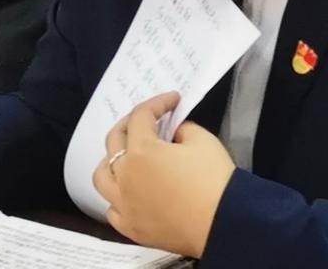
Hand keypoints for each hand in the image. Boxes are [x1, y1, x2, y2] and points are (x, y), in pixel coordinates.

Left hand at [92, 92, 236, 258]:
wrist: (225, 225)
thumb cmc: (214, 180)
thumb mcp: (203, 140)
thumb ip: (183, 129)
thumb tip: (174, 134)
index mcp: (141, 151)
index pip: (141, 116)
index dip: (158, 103)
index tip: (173, 100)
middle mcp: (124, 176)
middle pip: (114, 140)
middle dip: (131, 123)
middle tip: (148, 119)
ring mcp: (124, 204)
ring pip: (102, 176)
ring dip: (112, 160)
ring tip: (127, 156)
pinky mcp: (130, 228)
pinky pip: (112, 209)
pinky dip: (118, 198)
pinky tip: (130, 193)